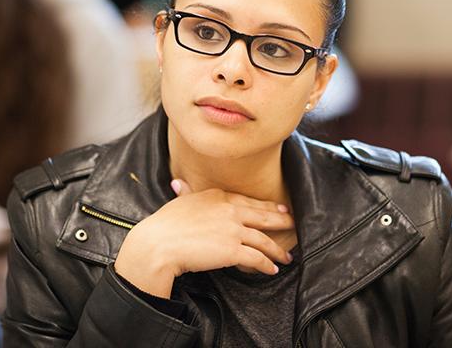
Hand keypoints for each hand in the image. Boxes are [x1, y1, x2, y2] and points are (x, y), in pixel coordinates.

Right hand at [114, 179, 294, 297]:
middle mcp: (229, 210)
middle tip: (293, 224)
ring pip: (263, 239)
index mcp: (217, 196)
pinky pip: (256, 258)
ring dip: (277, 249)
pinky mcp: (232, 250)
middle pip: (263, 216)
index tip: (279, 209)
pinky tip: (272, 269)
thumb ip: (185, 193)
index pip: (248, 201)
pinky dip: (267, 264)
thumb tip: (178, 183)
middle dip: (281, 221)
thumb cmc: (164, 224)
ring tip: (287, 256)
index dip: (266, 206)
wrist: (159, 244)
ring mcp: (233, 230)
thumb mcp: (177, 202)